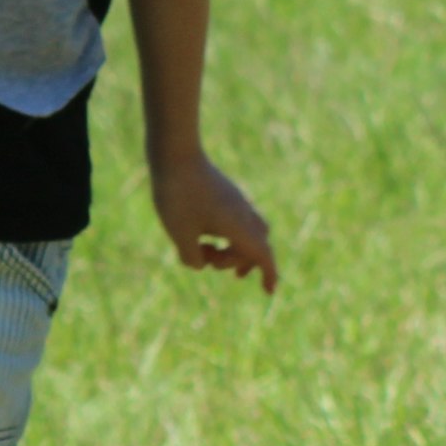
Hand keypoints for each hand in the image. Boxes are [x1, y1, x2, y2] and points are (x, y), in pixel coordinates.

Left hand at [150, 151, 279, 294]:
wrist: (176, 153)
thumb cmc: (178, 195)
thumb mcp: (180, 235)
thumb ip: (193, 258)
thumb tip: (201, 262)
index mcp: (238, 226)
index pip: (263, 256)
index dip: (269, 275)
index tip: (268, 292)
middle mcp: (243, 214)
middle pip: (258, 244)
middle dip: (241, 261)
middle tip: (211, 260)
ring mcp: (236, 201)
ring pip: (249, 230)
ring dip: (233, 247)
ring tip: (207, 251)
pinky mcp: (225, 193)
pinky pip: (237, 219)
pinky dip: (227, 232)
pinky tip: (201, 230)